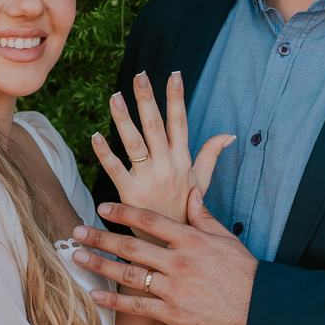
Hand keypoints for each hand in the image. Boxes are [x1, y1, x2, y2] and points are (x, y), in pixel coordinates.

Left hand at [72, 190, 256, 324]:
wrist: (258, 309)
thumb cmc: (244, 273)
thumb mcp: (226, 238)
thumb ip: (203, 216)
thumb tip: (190, 192)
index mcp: (191, 239)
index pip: (150, 220)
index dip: (124, 212)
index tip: (102, 206)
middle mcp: (179, 262)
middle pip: (131, 246)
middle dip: (100, 237)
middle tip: (76, 231)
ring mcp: (174, 289)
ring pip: (129, 275)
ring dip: (100, 265)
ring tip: (78, 258)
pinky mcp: (173, 314)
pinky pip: (137, 307)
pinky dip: (114, 301)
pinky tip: (95, 295)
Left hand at [91, 71, 234, 225]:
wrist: (174, 249)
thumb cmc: (186, 213)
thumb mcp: (201, 182)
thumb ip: (210, 155)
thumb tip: (228, 134)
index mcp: (182, 160)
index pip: (180, 122)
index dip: (177, 98)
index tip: (174, 75)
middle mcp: (167, 165)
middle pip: (155, 125)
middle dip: (148, 99)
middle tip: (139, 76)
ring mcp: (148, 179)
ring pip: (135, 142)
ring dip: (124, 119)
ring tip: (115, 96)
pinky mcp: (130, 194)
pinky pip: (115, 169)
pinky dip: (105, 152)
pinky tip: (96, 136)